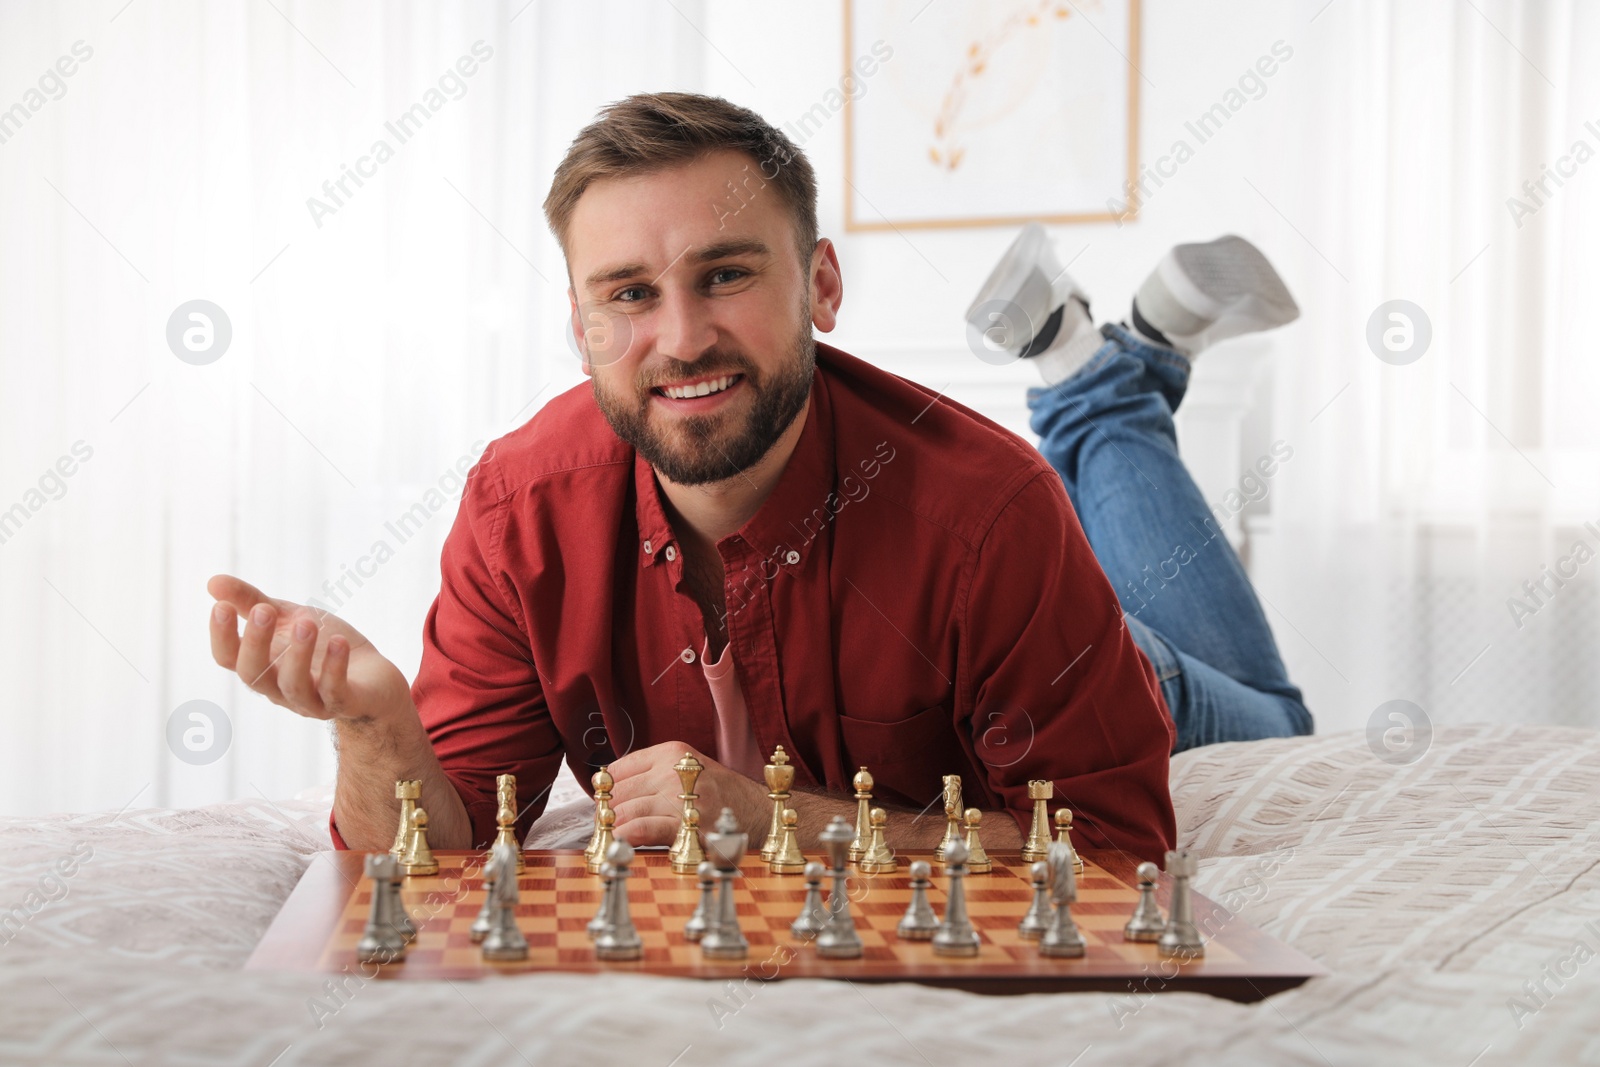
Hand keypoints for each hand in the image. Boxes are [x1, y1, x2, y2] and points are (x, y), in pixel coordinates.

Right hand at [207, 574, 411, 723]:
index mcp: (263, 667)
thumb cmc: (325, 647)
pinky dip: (334, 667)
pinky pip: (335, 692)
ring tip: (306, 622)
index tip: (221, 606)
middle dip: (256, 643)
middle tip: (264, 611)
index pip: (229, 659)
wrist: (375, 679)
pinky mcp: (347, 703)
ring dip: (298, 653)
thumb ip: (253, 603)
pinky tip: (338, 641)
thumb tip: (211, 582)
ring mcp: (313, 701)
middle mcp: (280, 689)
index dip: (221, 636)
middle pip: (254, 676)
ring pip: (294, 686)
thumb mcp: (289, 618)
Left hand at [606, 742, 767, 847]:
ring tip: (612, 837)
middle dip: (608, 812)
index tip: (605, 803)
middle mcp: (674, 770)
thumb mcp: (689, 768)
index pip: (618, 769)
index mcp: (672, 752)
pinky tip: (622, 842)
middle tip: (606, 825)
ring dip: (614, 827)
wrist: (758, 812)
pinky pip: (641, 828)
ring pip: (625, 811)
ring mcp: (679, 797)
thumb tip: (610, 791)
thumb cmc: (721, 794)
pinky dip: (626, 836)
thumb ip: (653, 773)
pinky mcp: (685, 825)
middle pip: (618, 792)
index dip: (606, 790)